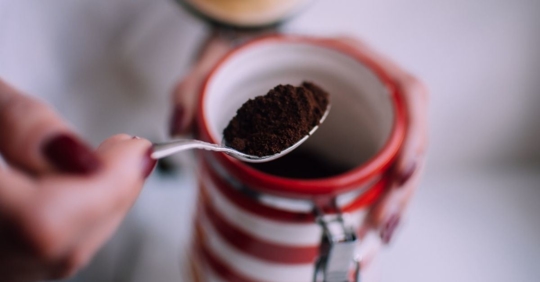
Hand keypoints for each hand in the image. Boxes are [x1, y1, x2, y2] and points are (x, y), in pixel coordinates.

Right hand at [0, 79, 156, 280]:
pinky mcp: (3, 267)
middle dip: (114, 194)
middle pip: (62, 246)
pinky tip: (85, 190)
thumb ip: (21, 122)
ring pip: (63, 257)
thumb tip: (84, 159)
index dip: (102, 188)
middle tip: (129, 151)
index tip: (134, 148)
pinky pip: (52, 258)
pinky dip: (85, 221)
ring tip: (111, 165)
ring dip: (104, 207)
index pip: (43, 223)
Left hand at [169, 35, 427, 243]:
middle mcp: (362, 84)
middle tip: (382, 226)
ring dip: (393, 197)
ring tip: (378, 232)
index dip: (414, 134)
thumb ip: (194, 84)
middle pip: (407, 135)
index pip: (404, 92)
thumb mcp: (220, 58)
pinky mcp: (350, 134)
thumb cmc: (245, 50)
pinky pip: (376, 162)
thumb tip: (181, 124)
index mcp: (345, 59)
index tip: (400, 174)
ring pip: (395, 155)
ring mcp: (358, 111)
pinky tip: (365, 219)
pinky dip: (376, 193)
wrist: (250, 51)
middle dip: (402, 187)